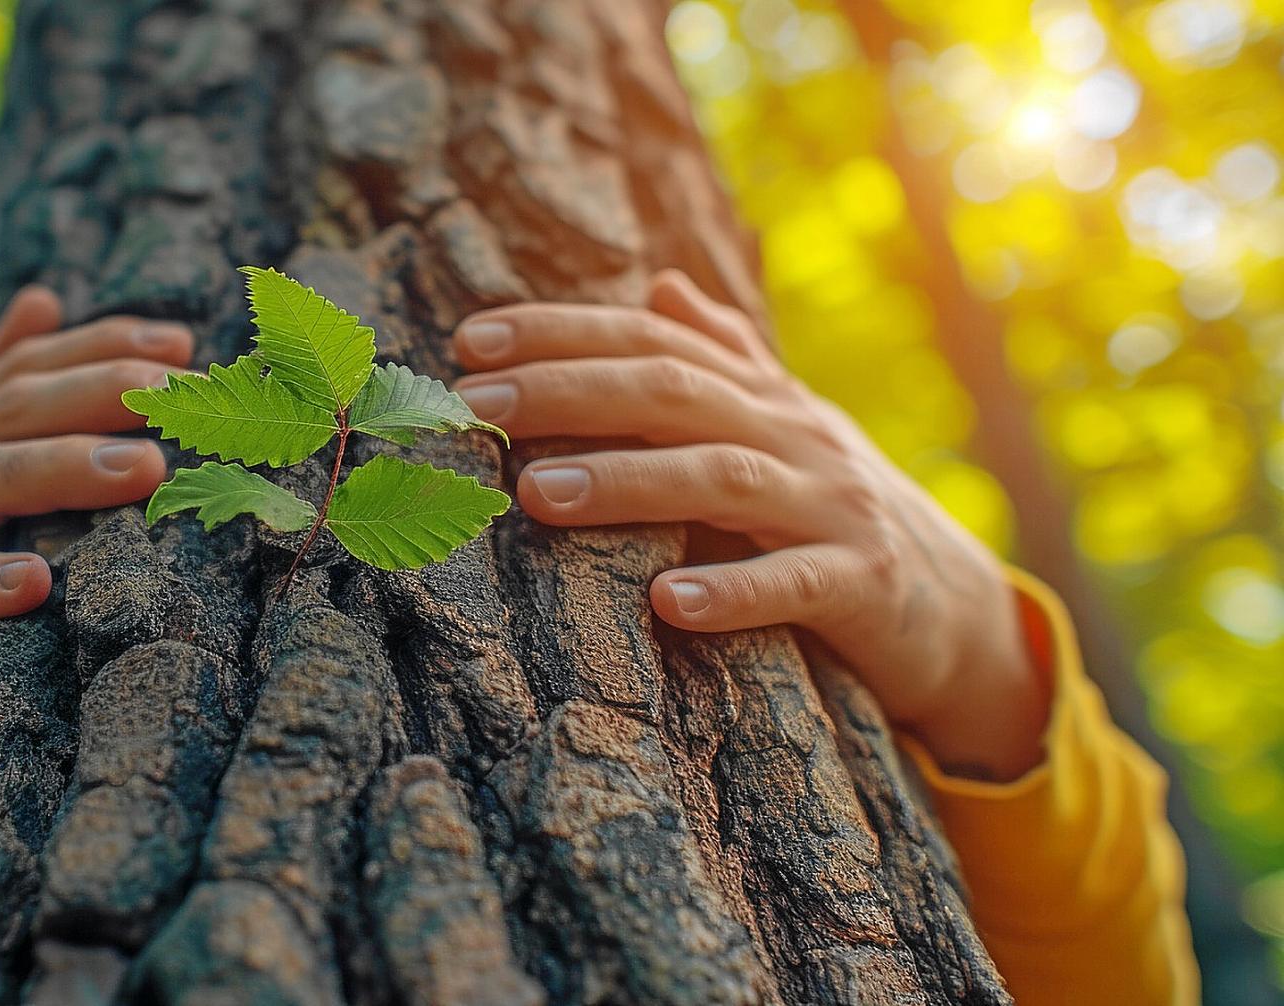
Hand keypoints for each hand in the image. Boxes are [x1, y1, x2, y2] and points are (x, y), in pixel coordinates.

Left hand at [452, 271, 1049, 780]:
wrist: (958, 606)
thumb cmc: (836, 509)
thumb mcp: (782, 426)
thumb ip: (723, 357)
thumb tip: (660, 285)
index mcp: (760, 395)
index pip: (650, 341)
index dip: (561, 332)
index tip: (468, 343)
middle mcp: (794, 434)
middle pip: (672, 394)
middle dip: (568, 392)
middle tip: (477, 408)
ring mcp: (832, 506)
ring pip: (722, 479)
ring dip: (625, 481)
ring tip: (536, 493)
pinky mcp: (863, 584)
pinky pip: (795, 584)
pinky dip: (731, 592)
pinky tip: (665, 604)